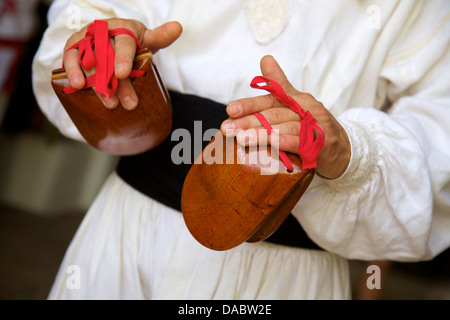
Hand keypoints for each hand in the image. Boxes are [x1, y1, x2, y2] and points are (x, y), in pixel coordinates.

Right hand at [63, 18, 181, 109]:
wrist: (109, 38)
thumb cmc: (131, 41)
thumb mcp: (146, 38)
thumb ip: (160, 37)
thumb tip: (178, 28)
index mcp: (122, 28)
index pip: (124, 42)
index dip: (123, 58)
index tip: (123, 74)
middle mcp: (102, 31)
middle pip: (108, 58)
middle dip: (118, 84)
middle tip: (129, 104)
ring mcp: (86, 40)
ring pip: (89, 61)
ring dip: (96, 83)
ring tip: (109, 103)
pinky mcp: (73, 50)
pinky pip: (69, 59)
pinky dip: (72, 72)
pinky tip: (77, 86)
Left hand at [220, 55, 350, 178]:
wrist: (343, 149)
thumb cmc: (313, 126)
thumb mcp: (296, 104)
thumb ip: (279, 85)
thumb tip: (265, 58)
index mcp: (296, 99)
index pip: (269, 100)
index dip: (249, 105)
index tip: (229, 110)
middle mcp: (306, 109)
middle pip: (274, 114)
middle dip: (248, 122)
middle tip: (227, 129)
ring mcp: (315, 126)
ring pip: (285, 128)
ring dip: (262, 134)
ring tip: (241, 139)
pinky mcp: (322, 143)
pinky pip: (302, 142)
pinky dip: (287, 143)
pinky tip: (272, 145)